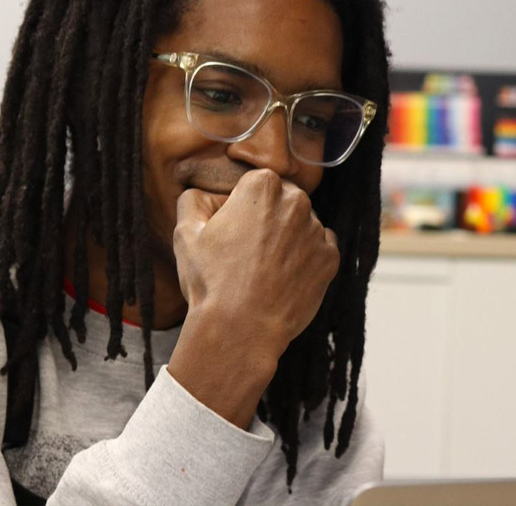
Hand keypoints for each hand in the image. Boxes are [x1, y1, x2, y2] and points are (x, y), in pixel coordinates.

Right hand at [173, 168, 338, 360]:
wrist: (240, 329)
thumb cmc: (211, 280)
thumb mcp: (186, 232)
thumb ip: (193, 199)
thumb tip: (204, 195)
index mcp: (262, 185)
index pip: (254, 185)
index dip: (239, 207)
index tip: (231, 231)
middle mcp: (296, 201)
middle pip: (281, 201)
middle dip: (267, 218)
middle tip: (246, 251)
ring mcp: (317, 230)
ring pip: (301, 225)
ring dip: (287, 238)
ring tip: (264, 269)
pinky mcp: (330, 259)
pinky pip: (318, 249)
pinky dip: (304, 258)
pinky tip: (283, 276)